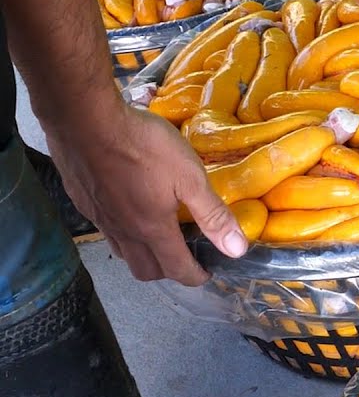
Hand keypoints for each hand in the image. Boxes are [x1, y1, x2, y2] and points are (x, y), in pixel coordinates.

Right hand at [43, 102, 246, 285]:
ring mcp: (99, 218)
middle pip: (145, 271)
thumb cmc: (143, 145)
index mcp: (152, 229)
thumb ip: (213, 214)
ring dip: (144, 255)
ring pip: (123, 253)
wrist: (85, 119)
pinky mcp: (83, 201)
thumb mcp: (190, 176)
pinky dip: (123, 234)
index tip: (208, 272)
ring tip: (162, 237)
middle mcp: (123, 231)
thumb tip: (237, 249)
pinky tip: (132, 210)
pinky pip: (106, 231)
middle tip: (186, 256)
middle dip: (169, 272)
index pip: (176, 270)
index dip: (195, 276)